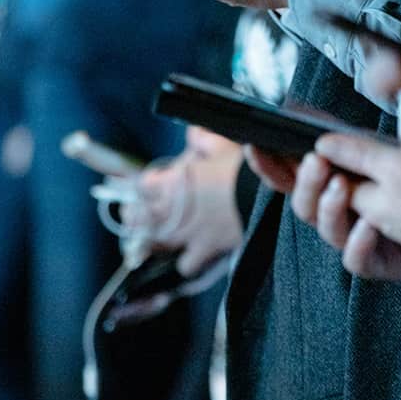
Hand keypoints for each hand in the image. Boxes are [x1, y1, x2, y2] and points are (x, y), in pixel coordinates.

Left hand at [121, 129, 244, 275]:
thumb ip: (202, 139)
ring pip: (156, 243)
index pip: (141, 186)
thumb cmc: (241, 168)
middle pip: (139, 218)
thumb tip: (193, 134)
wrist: (263, 197)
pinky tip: (191, 256)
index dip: (143, 186)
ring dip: (156, 241)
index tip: (149, 184)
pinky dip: (187, 262)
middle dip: (137, 217)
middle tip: (142, 215)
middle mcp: (172, 210)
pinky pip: (186, 265)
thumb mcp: (222, 144)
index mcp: (171, 182)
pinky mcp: (204, 250)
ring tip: (161, 238)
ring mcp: (186, 232)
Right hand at [243, 142, 400, 278]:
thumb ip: (344, 140)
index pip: (291, 177)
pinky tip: (369, 226)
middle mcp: (339, 212)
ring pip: (325, 230)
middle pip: (303, 204)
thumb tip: (301, 111)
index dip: (269, 165)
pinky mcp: (375, 262)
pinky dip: (358, 242)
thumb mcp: (385, 154)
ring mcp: (354, 239)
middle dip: (306, 181)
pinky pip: (355, 259)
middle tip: (317, 162)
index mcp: (334, 186)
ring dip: (329, 206)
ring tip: (341, 187)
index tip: (255, 147)